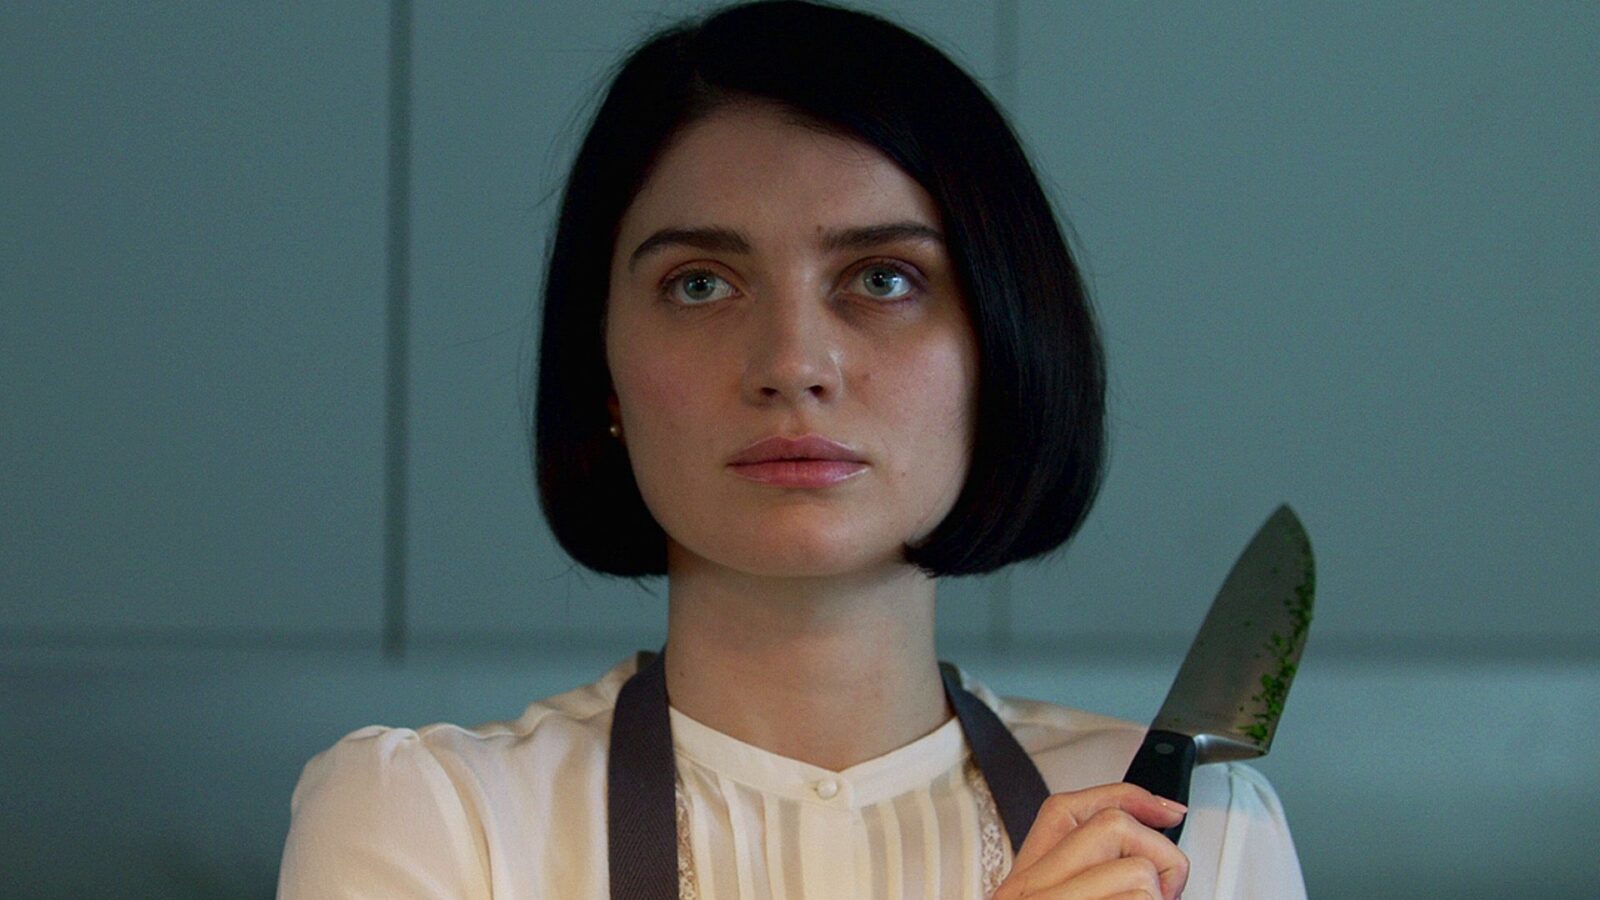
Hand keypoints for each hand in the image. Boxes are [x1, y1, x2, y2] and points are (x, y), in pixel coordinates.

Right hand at [990, 783, 1189, 899]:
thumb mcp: (1070, 895)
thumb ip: (1095, 871)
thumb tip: (1155, 832)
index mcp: (1022, 882)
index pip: (1065, 809)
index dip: (1126, 796)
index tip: (1167, 809)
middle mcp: (1024, 891)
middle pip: (1110, 826)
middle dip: (1159, 856)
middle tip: (1164, 894)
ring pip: (1138, 872)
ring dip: (1160, 899)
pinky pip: (1141, 898)